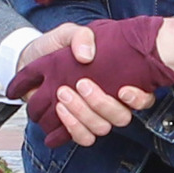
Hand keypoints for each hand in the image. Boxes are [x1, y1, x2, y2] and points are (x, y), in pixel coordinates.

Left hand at [8, 15, 173, 148]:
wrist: (30, 60)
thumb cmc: (57, 47)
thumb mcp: (69, 34)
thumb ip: (81, 37)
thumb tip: (86, 56)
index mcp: (119, 79)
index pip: (144, 98)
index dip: (139, 99)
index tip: (123, 90)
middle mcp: (111, 101)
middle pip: (121, 117)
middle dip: (101, 104)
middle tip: (81, 84)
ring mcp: (94, 116)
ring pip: (101, 128)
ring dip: (83, 114)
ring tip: (63, 94)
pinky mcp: (76, 125)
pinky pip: (83, 138)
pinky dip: (72, 128)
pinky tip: (61, 111)